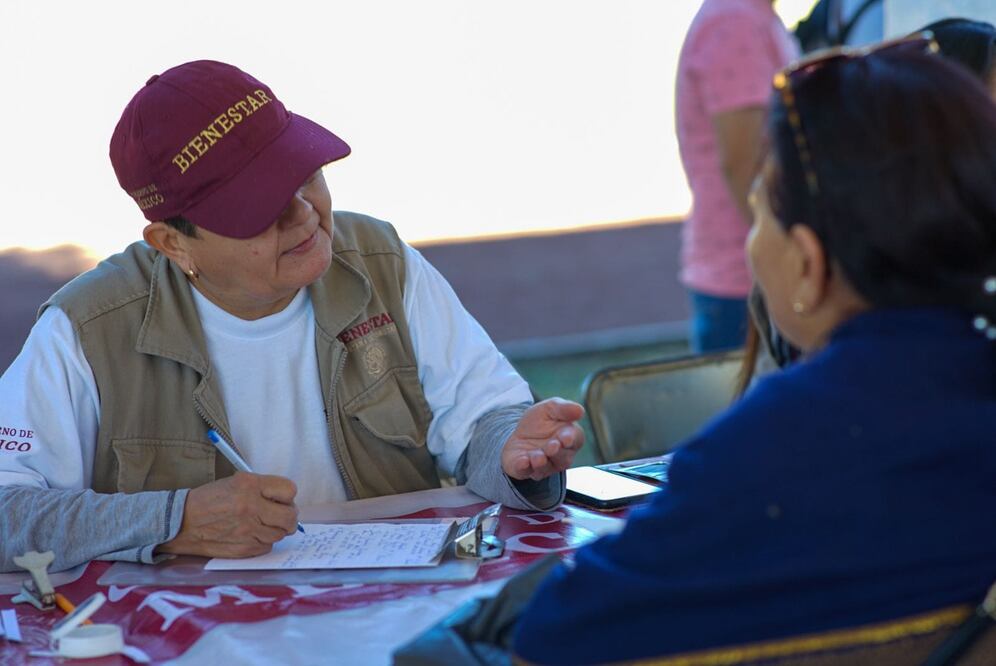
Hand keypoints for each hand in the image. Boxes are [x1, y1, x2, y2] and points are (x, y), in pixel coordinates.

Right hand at [157, 472, 299, 558]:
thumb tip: (285, 500)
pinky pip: (266, 546)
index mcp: (250, 485)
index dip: (287, 496)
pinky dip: (262, 542)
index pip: (289, 490)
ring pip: (280, 534)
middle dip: (289, 516)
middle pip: (290, 516)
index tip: (281, 499)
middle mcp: (251, 507)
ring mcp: (248, 530)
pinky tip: (250, 535)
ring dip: (275, 529)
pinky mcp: (243, 549)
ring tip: (261, 524)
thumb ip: (262, 488)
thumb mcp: (236, 482)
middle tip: (280, 515)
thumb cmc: (209, 500)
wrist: (182, 522)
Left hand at [501, 398, 584, 480]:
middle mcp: (559, 456)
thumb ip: (564, 408)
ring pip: (545, 468)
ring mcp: (542, 465)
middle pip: (563, 458)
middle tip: (552, 446)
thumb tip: (580, 410)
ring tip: (538, 456)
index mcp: (569, 438)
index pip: (575, 439)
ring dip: (541, 462)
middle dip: (557, 452)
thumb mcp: (550, 408)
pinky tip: (523, 462)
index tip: (566, 437)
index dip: (571, 439)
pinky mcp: (525, 470)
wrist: (518, 432)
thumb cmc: (540, 421)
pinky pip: (525, 471)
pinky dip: (523, 467)